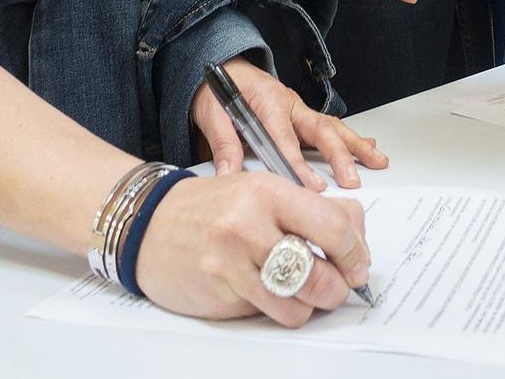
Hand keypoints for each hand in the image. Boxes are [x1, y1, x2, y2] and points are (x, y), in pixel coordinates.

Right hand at [136, 170, 369, 326]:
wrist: (147, 223)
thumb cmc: (210, 207)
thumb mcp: (261, 189)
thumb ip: (309, 209)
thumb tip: (356, 241)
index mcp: (267, 192)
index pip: (335, 226)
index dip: (356, 252)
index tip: (358, 263)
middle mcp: (248, 226)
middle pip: (322, 275)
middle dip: (339, 288)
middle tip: (338, 286)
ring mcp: (230, 265)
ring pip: (297, 306)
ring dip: (310, 306)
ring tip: (304, 293)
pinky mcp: (219, 296)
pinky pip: (267, 314)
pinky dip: (278, 310)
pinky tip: (269, 294)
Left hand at [190, 57, 386, 188]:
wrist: (221, 67)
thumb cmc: (216, 90)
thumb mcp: (211, 113)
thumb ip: (223, 144)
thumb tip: (228, 176)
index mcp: (267, 102)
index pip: (285, 138)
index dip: (299, 165)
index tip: (312, 187)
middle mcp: (289, 103)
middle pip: (320, 129)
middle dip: (339, 156)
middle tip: (351, 180)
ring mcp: (298, 108)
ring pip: (332, 127)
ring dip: (356, 145)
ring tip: (378, 161)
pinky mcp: (301, 114)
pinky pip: (329, 125)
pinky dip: (350, 136)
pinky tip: (368, 146)